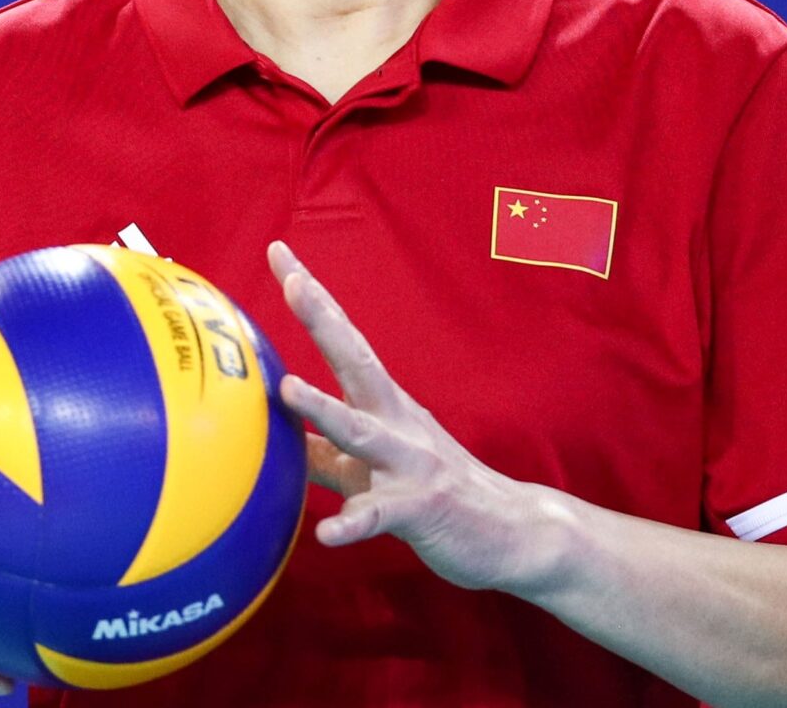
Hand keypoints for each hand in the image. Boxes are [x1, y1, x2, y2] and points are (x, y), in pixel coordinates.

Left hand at [267, 240, 553, 593]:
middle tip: (293, 279)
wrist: (514, 532)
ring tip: (287, 390)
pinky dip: (353, 524)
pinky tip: (327, 534)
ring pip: (361, 432)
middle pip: (355, 360)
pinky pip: (380, 516)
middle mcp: (396, 422)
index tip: (281, 252)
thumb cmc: (432, 495)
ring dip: (324, 409)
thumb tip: (272, 436)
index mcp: (383, 405)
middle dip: (322, 319)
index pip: (342, 340)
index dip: (313, 299)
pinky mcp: (420, 508)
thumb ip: (323, 453)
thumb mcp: (370, 469)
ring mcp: (410, 462)